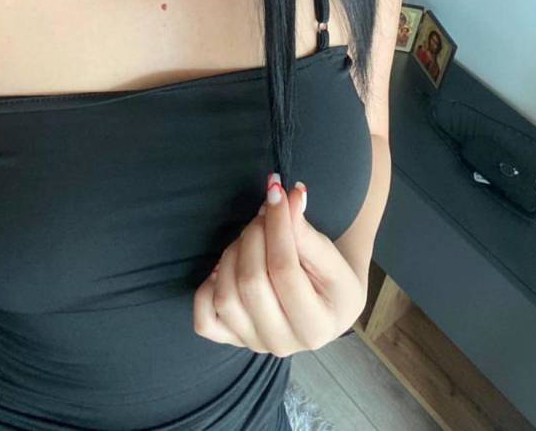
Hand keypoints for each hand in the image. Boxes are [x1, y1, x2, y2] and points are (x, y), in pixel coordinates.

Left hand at [193, 175, 366, 356]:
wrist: (325, 304)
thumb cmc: (330, 279)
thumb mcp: (330, 257)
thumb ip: (306, 231)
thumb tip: (289, 197)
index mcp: (316, 326)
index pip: (284, 270)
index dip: (277, 226)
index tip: (276, 191)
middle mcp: (283, 344)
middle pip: (251, 283)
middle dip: (253, 235)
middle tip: (264, 212)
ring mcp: (253, 344)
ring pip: (226, 296)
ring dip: (233, 253)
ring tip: (252, 236)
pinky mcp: (231, 339)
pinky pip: (204, 318)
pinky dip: (208, 287)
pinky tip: (228, 267)